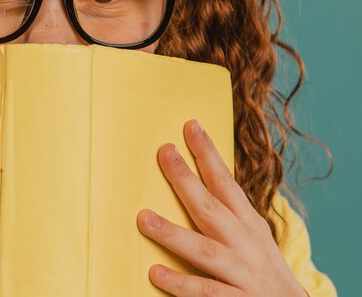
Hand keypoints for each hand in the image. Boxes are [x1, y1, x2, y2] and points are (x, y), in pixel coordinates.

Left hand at [136, 120, 306, 296]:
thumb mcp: (253, 235)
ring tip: (144, 219)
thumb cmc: (263, 269)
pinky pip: (206, 291)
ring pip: (204, 250)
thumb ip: (225, 212)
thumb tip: (191, 180)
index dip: (208, 154)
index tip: (191, 126)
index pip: (226, 182)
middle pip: (211, 207)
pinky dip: (182, 283)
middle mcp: (245, 243)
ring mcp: (242, 273)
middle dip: (186, 179)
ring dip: (173, 234)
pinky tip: (156, 273)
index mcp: (248, 223)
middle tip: (165, 152)